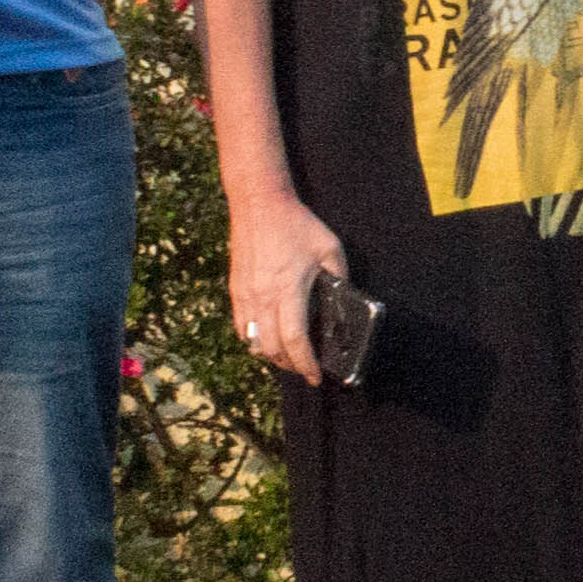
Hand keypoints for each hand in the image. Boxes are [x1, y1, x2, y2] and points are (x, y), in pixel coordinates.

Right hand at [228, 192, 349, 382]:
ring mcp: (246, 295)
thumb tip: (346, 299)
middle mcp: (263, 297)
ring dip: (271, 355)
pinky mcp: (236, 290)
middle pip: (271, 349)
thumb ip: (340, 276)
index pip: (294, 340)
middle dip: (290, 365)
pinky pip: (241, 327)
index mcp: (289, 289)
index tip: (315, 376)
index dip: (305, 364)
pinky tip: (266, 340)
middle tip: (305, 368)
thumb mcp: (330, 247)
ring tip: (288, 357)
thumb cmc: (297, 224)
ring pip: (253, 342)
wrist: (259, 204)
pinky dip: (253, 341)